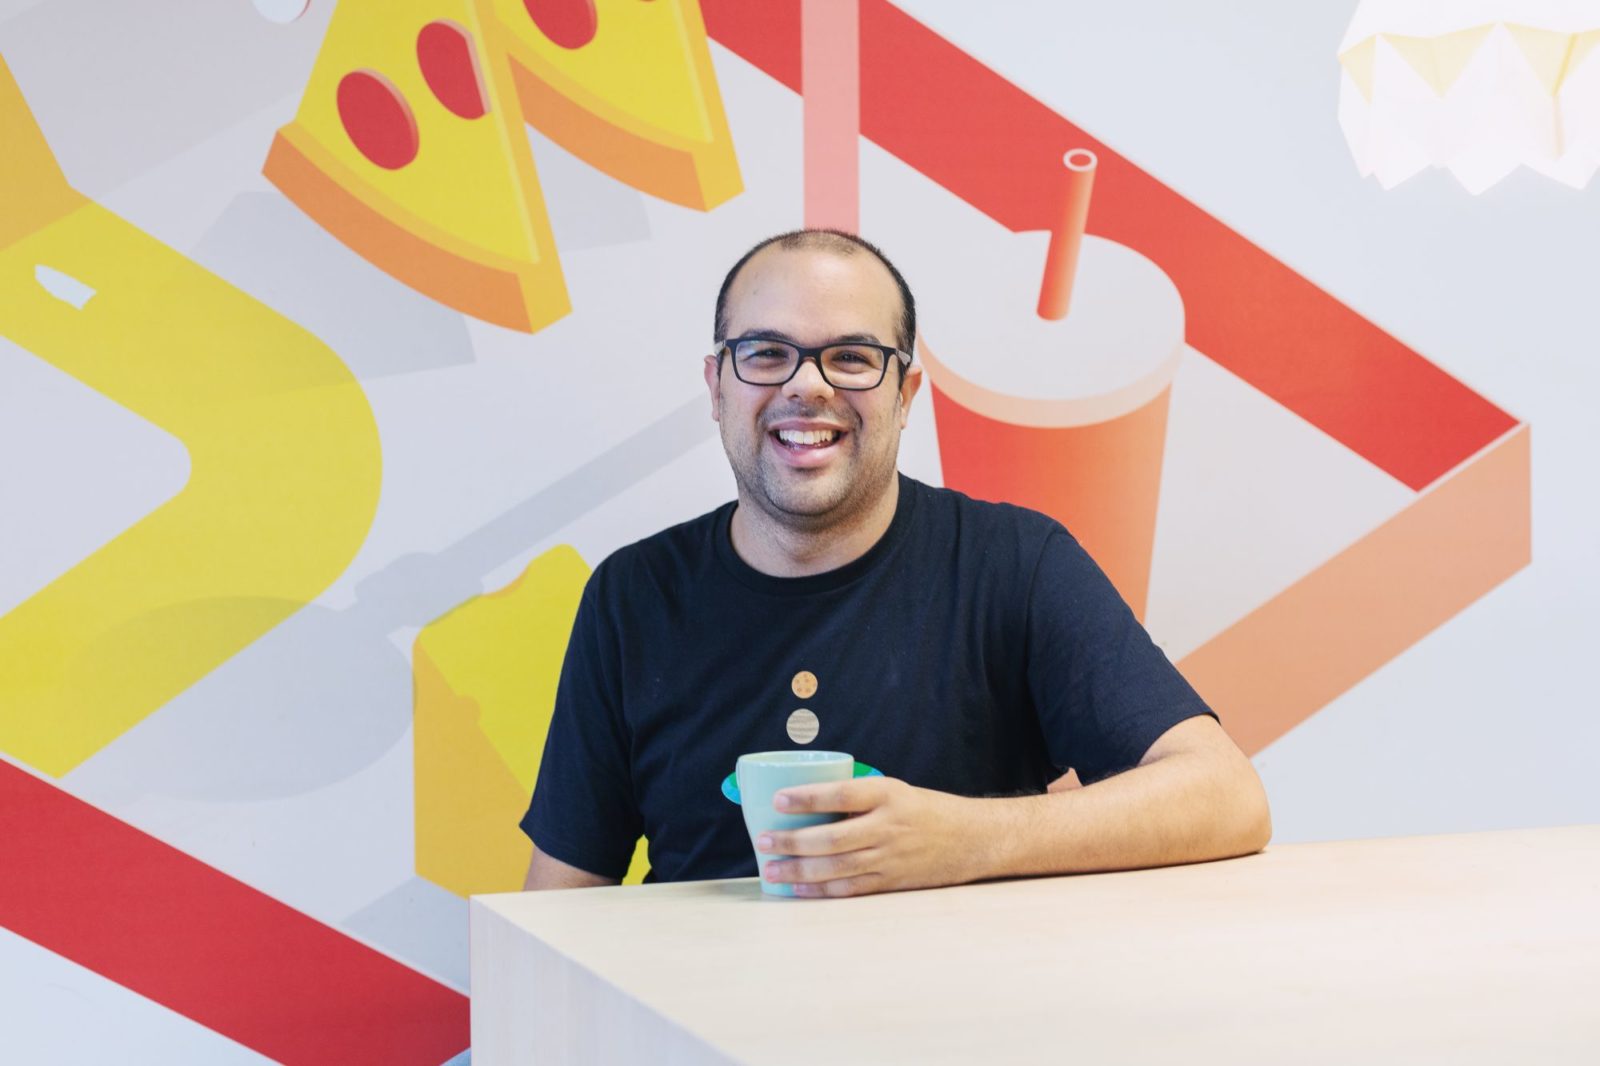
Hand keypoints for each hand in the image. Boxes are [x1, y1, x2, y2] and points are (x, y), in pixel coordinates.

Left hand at [757, 777, 983, 897]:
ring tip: (770, 869)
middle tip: (762, 840)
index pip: (840, 794)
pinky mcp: (891, 882)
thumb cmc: (925, 810)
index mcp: (888, 795)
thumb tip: (808, 802)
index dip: (807, 797)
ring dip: (799, 870)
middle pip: (832, 837)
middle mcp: (888, 827)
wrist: (971, 839)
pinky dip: (821, 890)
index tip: (777, 799)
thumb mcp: (895, 791)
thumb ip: (858, 798)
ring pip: (836, 867)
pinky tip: (798, 889)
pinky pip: (850, 888)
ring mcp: (890, 858)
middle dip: (792, 841)